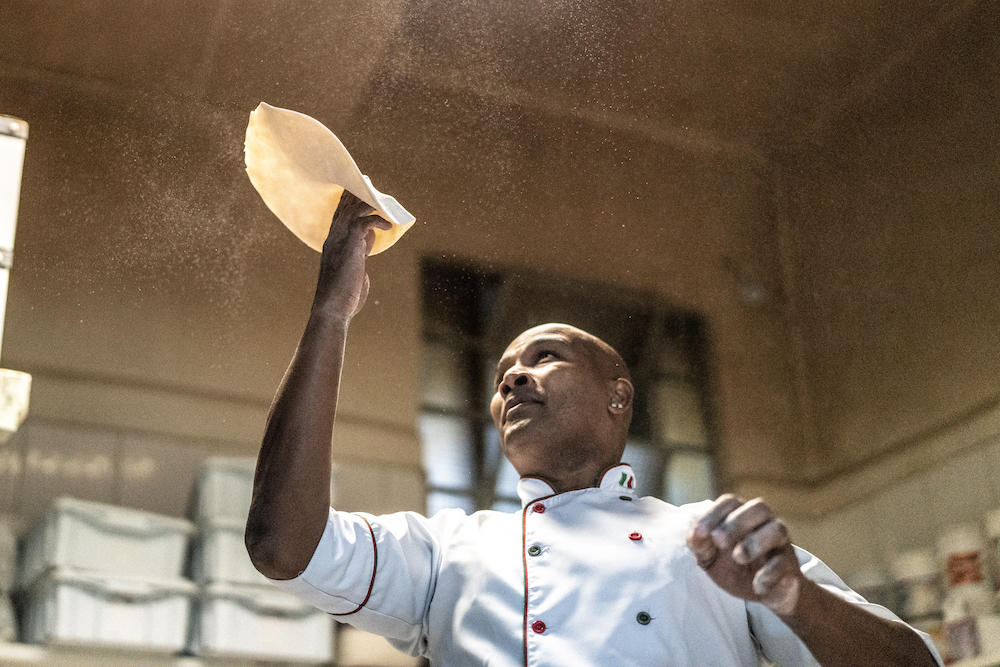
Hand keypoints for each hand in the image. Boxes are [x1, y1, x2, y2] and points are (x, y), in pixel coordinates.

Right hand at [314, 191, 392, 319]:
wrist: (333, 308)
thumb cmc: (343, 295)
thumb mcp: (352, 269)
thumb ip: (359, 253)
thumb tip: (368, 242)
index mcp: (331, 243)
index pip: (338, 214)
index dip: (347, 201)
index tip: (357, 190)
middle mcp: (333, 237)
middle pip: (344, 206)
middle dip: (357, 193)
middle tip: (369, 182)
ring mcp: (340, 240)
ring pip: (354, 209)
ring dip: (369, 201)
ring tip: (382, 200)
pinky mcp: (351, 244)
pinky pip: (365, 221)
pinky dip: (378, 220)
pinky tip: (388, 226)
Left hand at [687, 494, 803, 616]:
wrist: (767, 593)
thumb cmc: (736, 567)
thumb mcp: (711, 558)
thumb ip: (699, 545)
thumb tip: (695, 535)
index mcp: (743, 516)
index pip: (731, 502)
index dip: (714, 514)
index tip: (700, 532)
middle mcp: (765, 523)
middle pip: (759, 508)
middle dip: (736, 523)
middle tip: (719, 541)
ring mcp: (781, 544)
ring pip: (777, 530)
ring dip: (756, 542)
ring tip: (738, 557)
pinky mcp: (790, 566)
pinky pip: (785, 563)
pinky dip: (770, 574)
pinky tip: (757, 585)